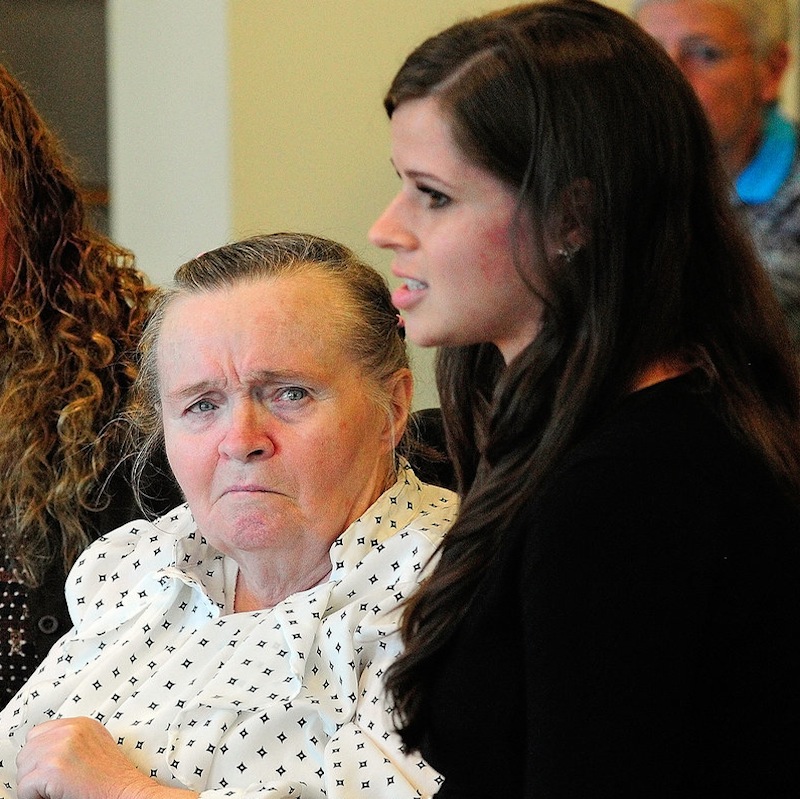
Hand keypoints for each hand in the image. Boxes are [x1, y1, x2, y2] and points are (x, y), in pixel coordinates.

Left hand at [15, 717, 191, 798]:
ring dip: (34, 785)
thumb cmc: (113, 778)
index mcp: (80, 724)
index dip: (40, 756)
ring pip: (23, 770)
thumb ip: (72, 741)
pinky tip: (56, 796)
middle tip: (55, 785)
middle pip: (27, 751)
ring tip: (57, 790)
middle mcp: (70, 730)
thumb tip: (44, 751)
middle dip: (35, 771)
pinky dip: (34, 797)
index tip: (50, 770)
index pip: (38, 734)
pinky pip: (24, 788)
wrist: (126, 792)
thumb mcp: (94, 746)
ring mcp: (61, 747)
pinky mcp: (54, 769)